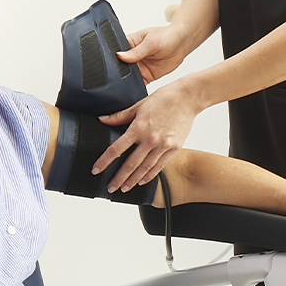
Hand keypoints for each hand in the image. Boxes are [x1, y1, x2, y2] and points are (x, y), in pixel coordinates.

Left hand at [94, 76, 215, 192]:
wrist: (188, 98)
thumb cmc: (164, 98)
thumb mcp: (139, 105)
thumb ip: (120, 116)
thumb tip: (103, 120)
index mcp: (138, 128)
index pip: (116, 149)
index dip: (104, 161)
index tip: (96, 169)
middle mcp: (150, 139)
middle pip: (130, 164)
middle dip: (119, 178)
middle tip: (111, 187)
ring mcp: (163, 145)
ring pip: (145, 168)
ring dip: (133, 180)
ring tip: (125, 188)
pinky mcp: (174, 148)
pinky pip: (160, 166)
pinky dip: (150, 175)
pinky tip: (142, 181)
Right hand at [117, 21, 201, 83]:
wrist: (182, 43)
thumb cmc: (166, 36)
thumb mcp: (151, 42)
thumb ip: (137, 51)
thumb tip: (120, 56)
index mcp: (128, 44)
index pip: (114, 52)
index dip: (111, 60)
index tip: (108, 67)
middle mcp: (131, 56)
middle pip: (118, 67)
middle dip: (117, 74)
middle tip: (115, 80)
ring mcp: (138, 67)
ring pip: (127, 77)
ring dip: (125, 82)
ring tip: (122, 87)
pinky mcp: (146, 76)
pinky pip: (138, 84)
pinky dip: (135, 88)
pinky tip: (132, 91)